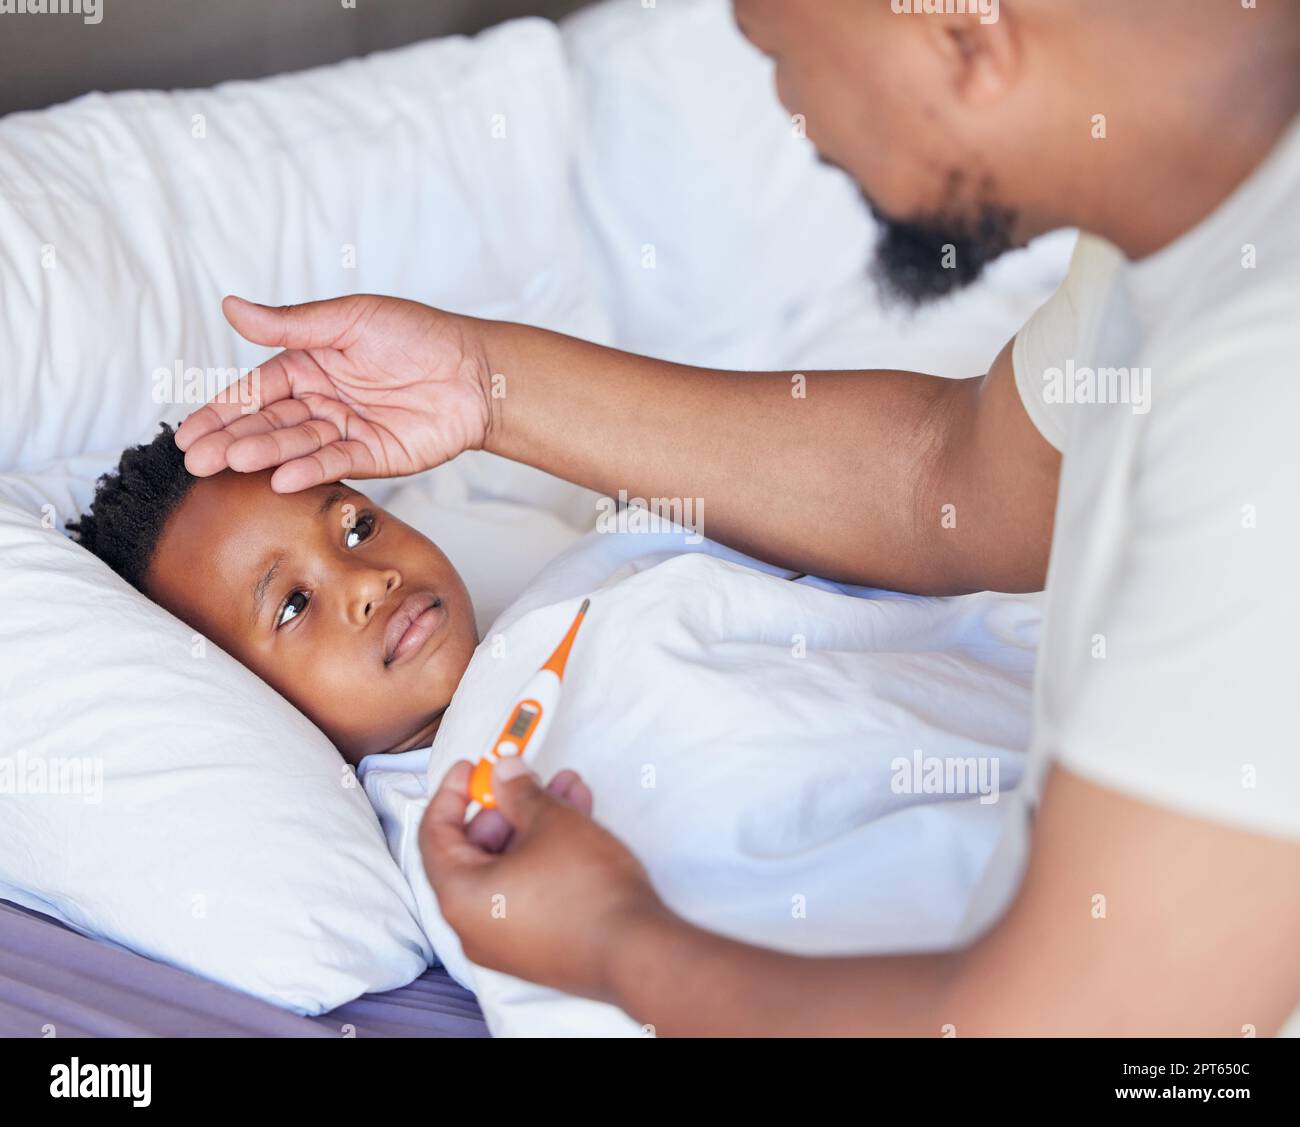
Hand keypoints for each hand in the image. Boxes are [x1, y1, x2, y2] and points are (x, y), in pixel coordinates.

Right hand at [175, 294, 492, 491]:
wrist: (475, 371)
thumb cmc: (417, 334)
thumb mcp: (349, 319)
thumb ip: (292, 324)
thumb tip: (231, 307)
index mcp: (309, 365)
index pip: (255, 391)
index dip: (222, 411)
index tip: (189, 432)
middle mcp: (321, 401)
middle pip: (268, 424)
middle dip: (230, 441)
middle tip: (195, 460)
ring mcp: (344, 430)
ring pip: (296, 445)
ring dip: (263, 455)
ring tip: (230, 464)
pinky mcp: (372, 456)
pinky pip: (334, 463)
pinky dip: (308, 470)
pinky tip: (280, 478)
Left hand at [420, 757, 667, 1001]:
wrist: (636, 952)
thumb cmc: (585, 889)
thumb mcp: (550, 822)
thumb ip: (518, 791)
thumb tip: (503, 773)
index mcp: (460, 897)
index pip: (435, 835)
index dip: (452, 792)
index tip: (472, 768)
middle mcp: (473, 926)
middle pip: (474, 851)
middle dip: (506, 807)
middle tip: (528, 779)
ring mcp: (506, 942)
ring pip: (509, 868)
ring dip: (535, 825)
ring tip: (568, 789)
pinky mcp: (537, 947)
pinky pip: (528, 891)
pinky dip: (544, 856)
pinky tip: (578, 822)